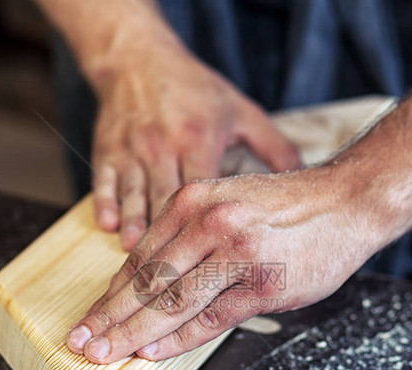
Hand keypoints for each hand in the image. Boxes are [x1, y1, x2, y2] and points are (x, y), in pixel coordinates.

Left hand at [67, 166, 382, 362]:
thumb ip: (192, 236)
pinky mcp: (263, 285)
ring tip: (106, 353)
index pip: (141, 255)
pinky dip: (178, 338)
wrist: (347, 202)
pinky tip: (153, 351)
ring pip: (172, 301)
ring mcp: (237, 255)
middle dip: (110, 317)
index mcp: (195, 200)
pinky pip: (210, 318)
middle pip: (147, 280)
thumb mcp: (230, 201)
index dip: (112, 292)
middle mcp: (210, 224)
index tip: (91, 317)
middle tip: (82, 342)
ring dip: (133, 333)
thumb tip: (156, 283)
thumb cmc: (289, 207)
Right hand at [89, 47, 300, 250]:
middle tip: (173, 270)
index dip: (208, 226)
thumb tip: (306, 181)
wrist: (140, 58)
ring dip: (135, 226)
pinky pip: (104, 181)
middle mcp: (164, 146)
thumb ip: (275, 147)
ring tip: (137, 255)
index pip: (205, 191)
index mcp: (200, 140)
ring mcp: (133, 149)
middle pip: (166, 200)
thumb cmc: (195, 89)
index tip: (215, 256)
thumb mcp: (241, 112)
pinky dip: (106, 204)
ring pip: (134, 194)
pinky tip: (108, 227)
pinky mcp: (107, 150)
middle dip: (169, 239)